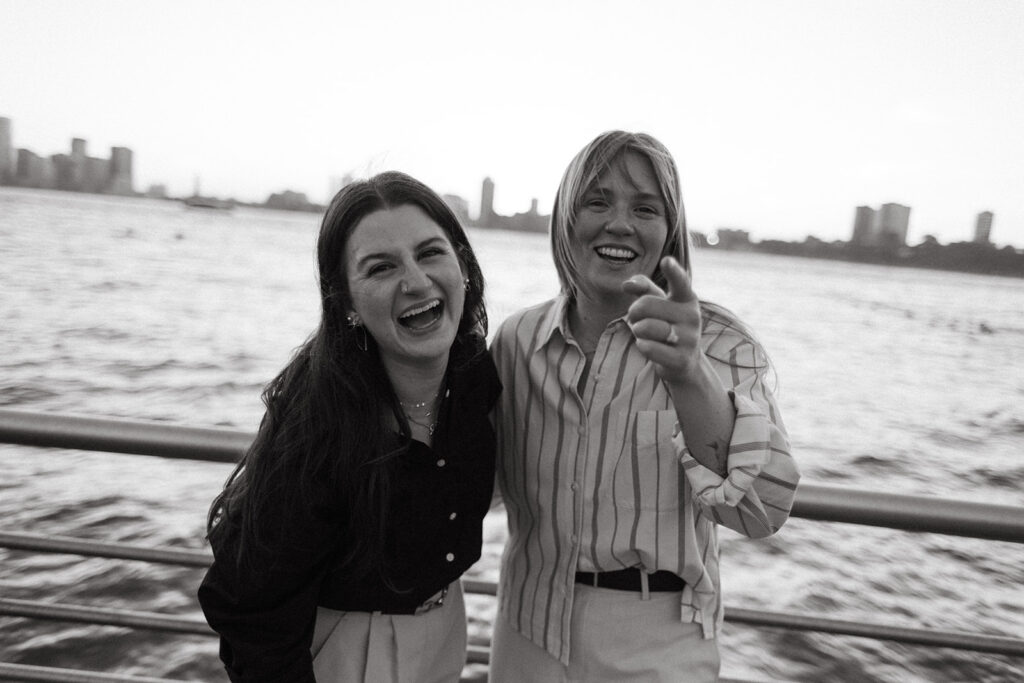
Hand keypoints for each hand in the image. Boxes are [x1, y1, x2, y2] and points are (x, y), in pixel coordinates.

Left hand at [622, 256, 702, 385]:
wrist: (684, 362)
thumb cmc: (667, 325)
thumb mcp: (659, 304)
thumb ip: (643, 288)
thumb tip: (626, 284)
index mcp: (686, 298)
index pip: (680, 282)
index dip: (673, 271)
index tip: (666, 260)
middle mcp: (692, 316)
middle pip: (645, 305)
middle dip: (634, 312)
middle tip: (638, 320)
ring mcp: (689, 339)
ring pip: (645, 327)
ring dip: (637, 331)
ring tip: (645, 334)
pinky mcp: (681, 359)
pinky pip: (648, 347)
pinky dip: (642, 346)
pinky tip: (649, 347)